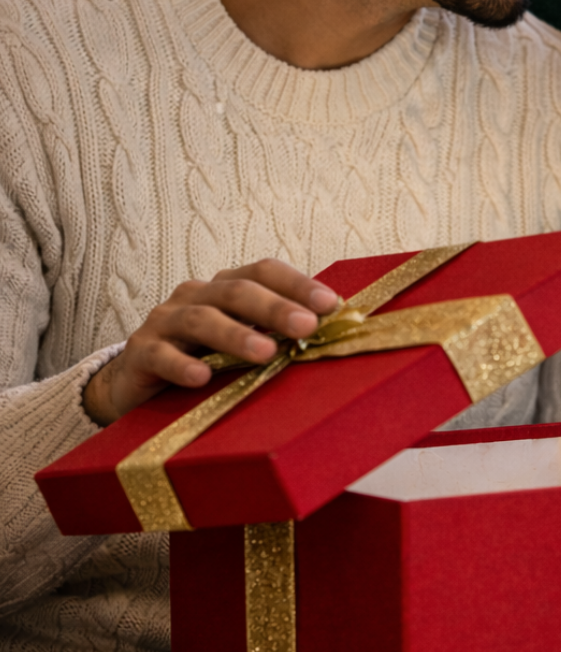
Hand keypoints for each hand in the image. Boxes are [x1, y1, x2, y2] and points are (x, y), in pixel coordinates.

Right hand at [83, 259, 339, 426]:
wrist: (136, 382)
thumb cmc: (203, 357)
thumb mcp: (242, 341)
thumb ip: (277, 334)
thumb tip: (330, 333)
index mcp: (226, 287)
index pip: (264, 271)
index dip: (297, 283)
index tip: (331, 303)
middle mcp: (196, 295)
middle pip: (237, 292)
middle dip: (275, 308)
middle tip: (306, 325)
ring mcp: (166, 321)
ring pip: (201, 320)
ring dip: (236, 336)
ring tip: (266, 353)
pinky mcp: (140, 353)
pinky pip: (161, 355)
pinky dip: (182, 365)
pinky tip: (202, 378)